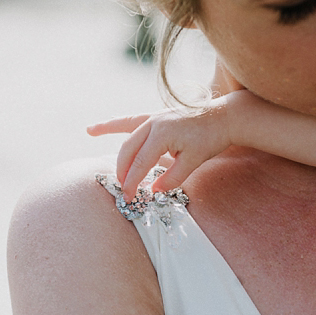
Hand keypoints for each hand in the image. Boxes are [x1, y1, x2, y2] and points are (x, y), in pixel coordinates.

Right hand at [88, 98, 231, 200]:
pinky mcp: (156, 117)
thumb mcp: (193, 162)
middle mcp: (153, 123)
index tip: (128, 197)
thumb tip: (154, 190)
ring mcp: (154, 117)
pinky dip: (116, 123)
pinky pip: (131, 120)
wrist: (224, 117)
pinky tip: (99, 125)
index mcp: (161, 134)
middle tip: (122, 189)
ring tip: (91, 131)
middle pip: (128, 149)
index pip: (140, 163)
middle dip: (121, 170)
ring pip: (126, 131)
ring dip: (110, 137)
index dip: (132, 182)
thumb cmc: (210, 138)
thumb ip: (172, 178)